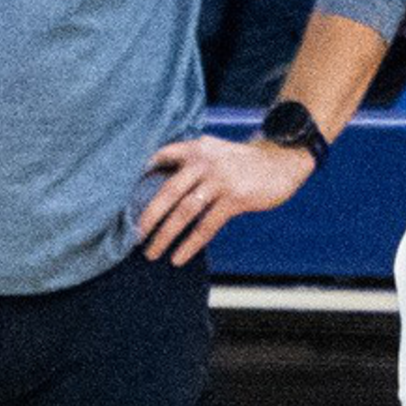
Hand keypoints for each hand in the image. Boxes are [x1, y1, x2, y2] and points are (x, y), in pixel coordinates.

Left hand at [137, 133, 314, 263]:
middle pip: (167, 191)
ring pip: (184, 212)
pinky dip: (191, 243)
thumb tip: (165, 185)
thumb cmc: (245, 162)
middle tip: (133, 235)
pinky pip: (207, 226)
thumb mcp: (216, 152)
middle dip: (148, 216)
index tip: (123, 195)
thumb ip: (192, 162)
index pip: (160, 158)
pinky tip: (179, 257)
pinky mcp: (235, 199)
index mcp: (196, 149)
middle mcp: (204, 163)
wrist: (282, 160)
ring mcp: (220, 181)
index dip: (140, 174)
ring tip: (152, 252)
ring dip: (165, 235)